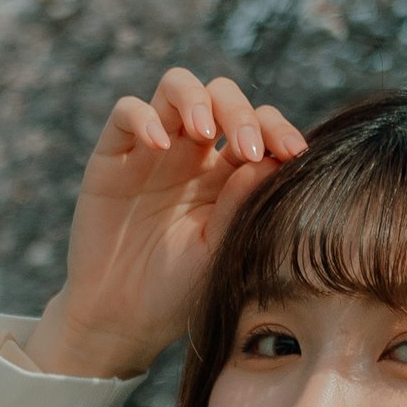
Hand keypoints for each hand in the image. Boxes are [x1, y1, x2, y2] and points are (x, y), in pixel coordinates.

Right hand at [23, 68, 306, 381]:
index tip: (294, 154)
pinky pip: (125, 113)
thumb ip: (241, 205)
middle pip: (221, 95)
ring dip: (195, 98)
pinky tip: (159, 144)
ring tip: (203, 130)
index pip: (259, 125)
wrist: (123, 320)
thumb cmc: (180, 289)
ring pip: (175, 86)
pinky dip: (143, 117)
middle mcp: (192, 151)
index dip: (278, 130)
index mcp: (229, 172)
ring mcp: (151, 148)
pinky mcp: (112, 156)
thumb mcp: (220, 250)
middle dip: (239, 112)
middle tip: (248, 147)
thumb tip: (270, 159)